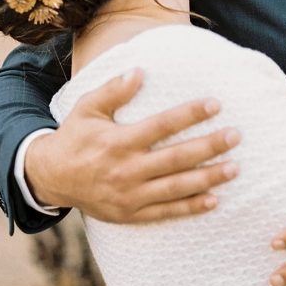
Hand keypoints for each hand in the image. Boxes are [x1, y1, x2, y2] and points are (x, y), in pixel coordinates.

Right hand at [25, 69, 239, 222]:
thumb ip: (113, 90)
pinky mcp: (130, 214)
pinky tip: (215, 200)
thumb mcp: (87, 108)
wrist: (50, 178)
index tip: (215, 104)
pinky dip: (191, 208)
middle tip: (236, 136)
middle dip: (208, 147)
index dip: (189, 114)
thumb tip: (140, 71)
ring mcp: (130, 195)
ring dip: (208, 178)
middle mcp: (126, 170)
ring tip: (235, 169)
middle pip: (176, 158)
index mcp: (118, 141)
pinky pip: (165, 212)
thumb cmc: (74, 137)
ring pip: (176, 188)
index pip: (161, 125)